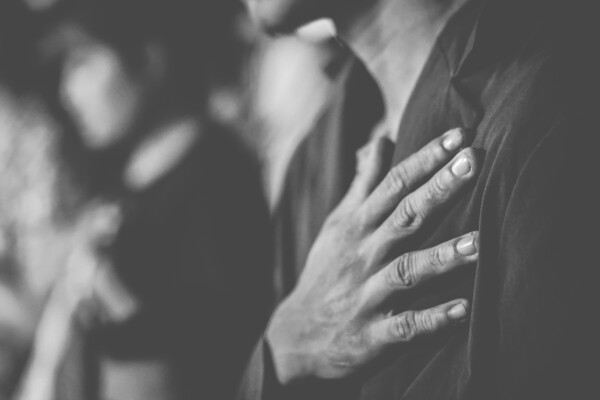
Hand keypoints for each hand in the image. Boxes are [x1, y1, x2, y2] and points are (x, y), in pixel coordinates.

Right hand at [266, 128, 478, 383]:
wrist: (297, 335)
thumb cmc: (327, 271)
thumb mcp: (339, 223)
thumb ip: (364, 182)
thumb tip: (382, 139)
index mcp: (358, 226)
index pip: (394, 184)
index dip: (426, 158)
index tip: (460, 134)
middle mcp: (364, 255)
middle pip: (404, 217)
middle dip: (438, 189)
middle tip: (473, 161)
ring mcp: (368, 295)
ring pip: (407, 271)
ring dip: (441, 257)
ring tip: (478, 241)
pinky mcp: (373, 334)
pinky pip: (406, 327)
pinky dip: (433, 319)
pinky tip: (465, 310)